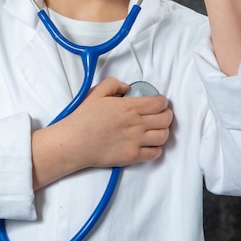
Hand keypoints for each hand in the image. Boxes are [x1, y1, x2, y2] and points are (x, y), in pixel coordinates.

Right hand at [32, 77, 172, 188]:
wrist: (74, 142)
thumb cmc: (84, 117)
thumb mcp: (97, 92)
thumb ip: (114, 84)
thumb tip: (127, 87)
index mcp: (129, 107)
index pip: (159, 103)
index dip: (163, 101)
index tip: (160, 101)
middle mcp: (136, 124)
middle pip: (166, 119)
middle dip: (167, 114)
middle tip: (161, 114)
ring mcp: (135, 141)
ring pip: (163, 136)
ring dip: (163, 130)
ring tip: (156, 128)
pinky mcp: (132, 156)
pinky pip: (155, 153)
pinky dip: (157, 148)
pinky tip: (150, 143)